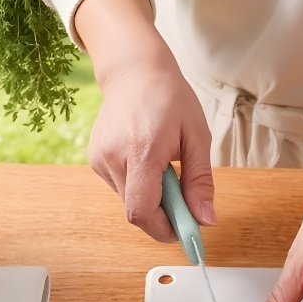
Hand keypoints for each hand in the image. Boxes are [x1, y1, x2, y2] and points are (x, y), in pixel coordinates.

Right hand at [75, 0, 215, 241]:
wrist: (134, 69)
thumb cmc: (170, 99)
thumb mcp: (197, 138)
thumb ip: (200, 182)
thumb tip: (206, 220)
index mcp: (142, 150)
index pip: (142, 211)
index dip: (165, 230)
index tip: (187, 231)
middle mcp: (113, 157)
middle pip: (137, 212)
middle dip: (164, 216)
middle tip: (185, 200)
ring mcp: (100, 159)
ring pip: (130, 203)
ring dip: (154, 200)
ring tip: (167, 171)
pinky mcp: (96, 160)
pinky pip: (122, 189)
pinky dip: (141, 188)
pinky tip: (150, 164)